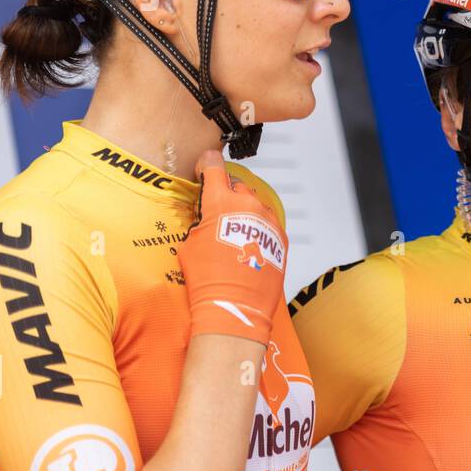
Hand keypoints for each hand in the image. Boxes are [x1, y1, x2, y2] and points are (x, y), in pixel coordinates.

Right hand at [178, 150, 288, 343]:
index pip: (214, 165)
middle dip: (226, 197)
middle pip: (236, 187)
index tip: (205, 169)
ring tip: (235, 238)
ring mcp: (268, 220)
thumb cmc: (208, 277)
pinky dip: (259, 230)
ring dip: (245, 214)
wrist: (235, 304)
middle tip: (217, 217)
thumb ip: (200, 220)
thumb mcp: (189, 243)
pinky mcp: (280, 236)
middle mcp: (248, 204)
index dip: (207, 165)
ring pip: (255, 206)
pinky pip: (268, 224)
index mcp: (221, 201)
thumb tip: (206, 217)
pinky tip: (249, 248)